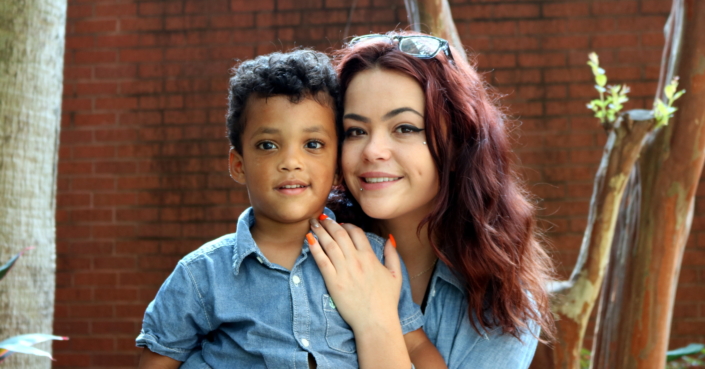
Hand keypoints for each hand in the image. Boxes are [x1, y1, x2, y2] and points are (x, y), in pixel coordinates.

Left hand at [307, 215, 402, 331]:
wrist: (375, 321)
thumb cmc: (386, 300)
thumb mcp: (396, 275)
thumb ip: (392, 255)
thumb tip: (389, 239)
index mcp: (370, 257)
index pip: (356, 232)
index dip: (346, 224)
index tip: (340, 223)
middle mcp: (355, 260)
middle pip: (340, 234)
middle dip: (329, 223)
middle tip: (321, 218)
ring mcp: (343, 270)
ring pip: (329, 244)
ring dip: (319, 231)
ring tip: (313, 223)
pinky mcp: (333, 281)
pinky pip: (321, 260)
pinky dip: (314, 248)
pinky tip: (308, 239)